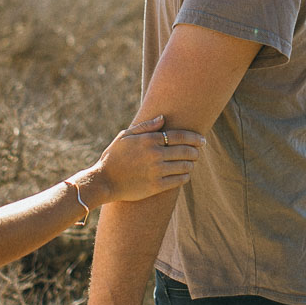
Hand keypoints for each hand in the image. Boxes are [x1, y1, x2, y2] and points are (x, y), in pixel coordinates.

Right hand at [88, 114, 202, 204]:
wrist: (104, 181)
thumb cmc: (113, 156)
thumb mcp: (125, 136)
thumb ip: (146, 126)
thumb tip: (163, 118)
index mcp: (149, 140)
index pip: (180, 136)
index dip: (194, 138)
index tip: (202, 140)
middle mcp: (155, 154)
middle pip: (186, 151)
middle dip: (196, 151)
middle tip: (198, 152)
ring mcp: (157, 171)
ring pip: (185, 166)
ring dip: (191, 164)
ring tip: (191, 164)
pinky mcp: (156, 186)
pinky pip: (178, 180)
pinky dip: (185, 177)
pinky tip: (185, 175)